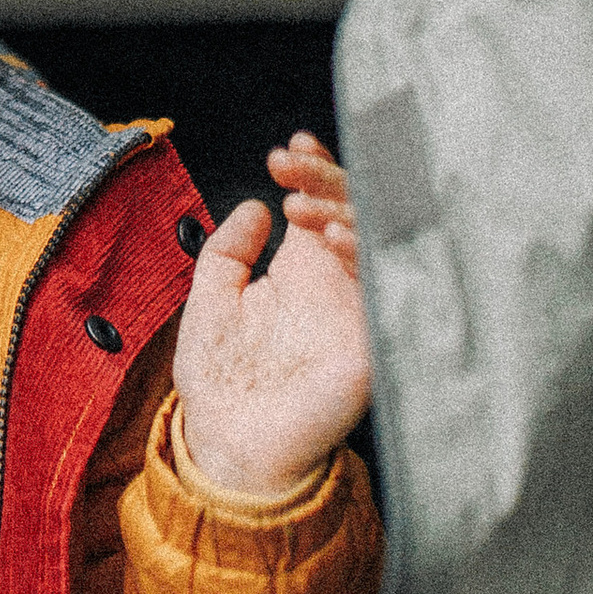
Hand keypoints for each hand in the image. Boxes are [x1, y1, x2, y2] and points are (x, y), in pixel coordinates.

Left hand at [170, 133, 369, 503]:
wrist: (228, 446)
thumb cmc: (220, 381)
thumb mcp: (210, 299)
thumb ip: (226, 251)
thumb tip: (254, 205)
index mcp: (302, 270)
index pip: (325, 204)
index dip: (317, 170)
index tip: (291, 147)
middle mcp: (335, 284)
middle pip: (354, 212)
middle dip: (324, 178)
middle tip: (289, 164)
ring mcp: (355, 310)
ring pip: (376, 242)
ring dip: (343, 211)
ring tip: (300, 205)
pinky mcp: (368, 343)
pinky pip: (382, 290)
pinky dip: (363, 257)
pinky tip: (333, 238)